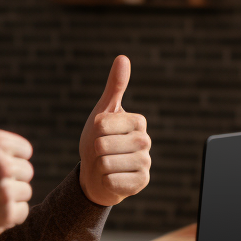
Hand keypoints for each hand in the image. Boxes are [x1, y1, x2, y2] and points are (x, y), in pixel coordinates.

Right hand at [0, 61, 33, 240]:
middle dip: (9, 176)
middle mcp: (2, 166)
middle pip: (27, 172)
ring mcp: (4, 193)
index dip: (7, 157)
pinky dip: (8, 214)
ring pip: (26, 192)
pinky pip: (23, 212)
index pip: (24, 151)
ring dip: (9, 196)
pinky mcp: (6, 216)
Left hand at [79, 55, 150, 206]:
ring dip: (99, 166)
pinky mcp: (142, 182)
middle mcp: (146, 141)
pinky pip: (112, 181)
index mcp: (138, 121)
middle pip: (103, 144)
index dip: (94, 131)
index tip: (101, 134)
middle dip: (95, 150)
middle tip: (102, 152)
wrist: (98, 173)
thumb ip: (114, 86)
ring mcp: (146, 163)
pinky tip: (111, 178)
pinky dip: (105, 180)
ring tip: (106, 165)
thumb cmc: (100, 139)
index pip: (102, 123)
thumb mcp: (103, 112)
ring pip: (107, 163)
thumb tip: (123, 57)